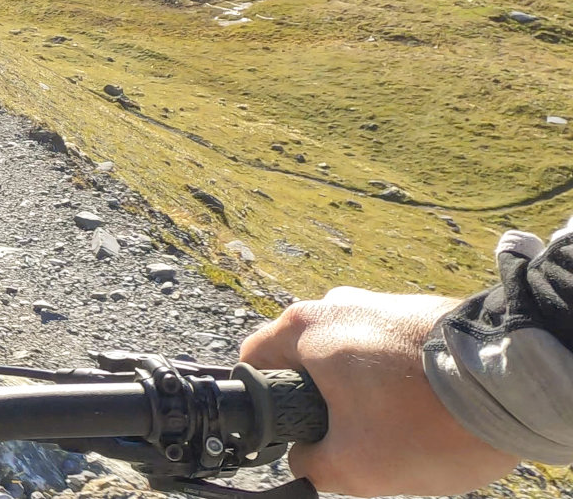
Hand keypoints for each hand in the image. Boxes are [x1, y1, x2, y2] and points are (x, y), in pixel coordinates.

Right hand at [240, 287, 518, 495]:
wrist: (516, 385)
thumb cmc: (427, 420)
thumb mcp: (354, 467)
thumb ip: (309, 464)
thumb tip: (306, 457)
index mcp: (305, 329)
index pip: (253, 364)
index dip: (265, 407)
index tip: (295, 434)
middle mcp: (336, 304)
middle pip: (304, 362)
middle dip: (322, 403)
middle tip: (354, 439)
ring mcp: (381, 303)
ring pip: (351, 359)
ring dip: (364, 394)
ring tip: (400, 427)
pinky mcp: (420, 312)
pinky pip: (390, 352)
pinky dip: (399, 382)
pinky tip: (426, 410)